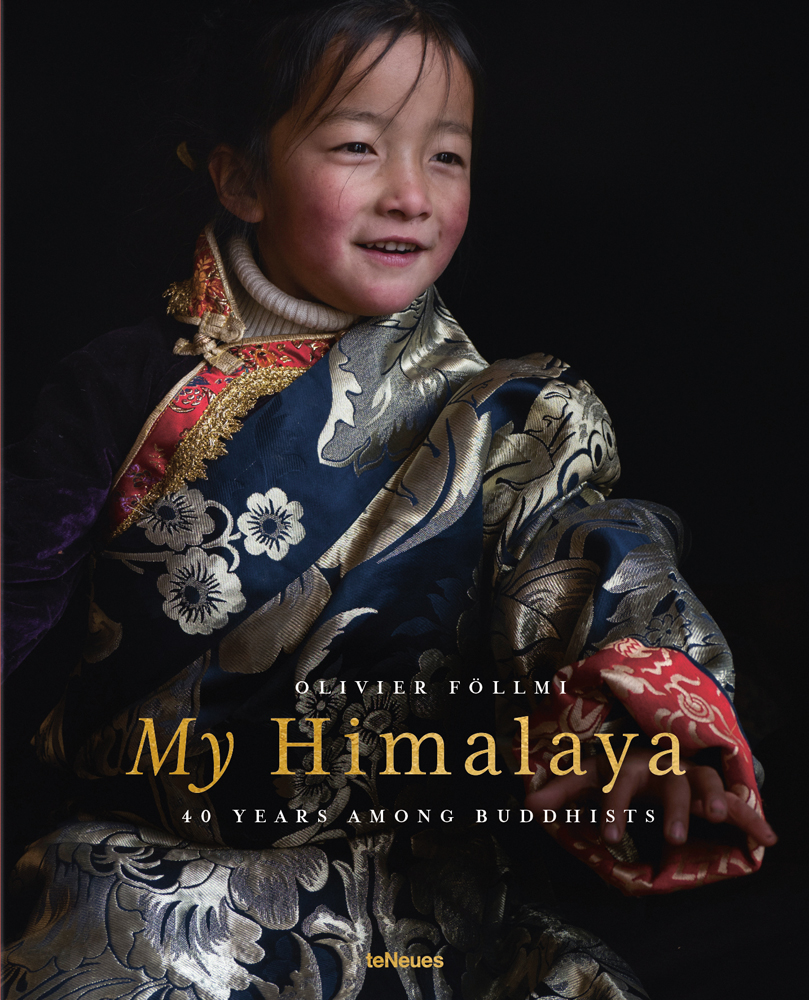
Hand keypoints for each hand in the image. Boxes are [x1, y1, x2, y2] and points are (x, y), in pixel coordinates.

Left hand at [524, 747, 776, 848]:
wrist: (650, 742)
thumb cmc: (617, 766)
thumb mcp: (589, 775)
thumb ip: (561, 791)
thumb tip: (525, 803)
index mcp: (627, 762)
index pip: (618, 782)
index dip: (614, 809)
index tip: (610, 839)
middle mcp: (660, 764)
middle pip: (670, 785)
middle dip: (671, 810)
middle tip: (673, 840)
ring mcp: (688, 773)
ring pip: (702, 784)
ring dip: (713, 800)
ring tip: (719, 820)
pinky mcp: (711, 786)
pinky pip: (733, 798)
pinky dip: (751, 816)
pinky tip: (768, 838)